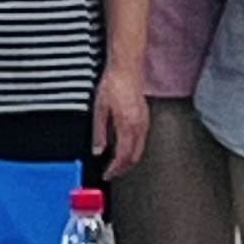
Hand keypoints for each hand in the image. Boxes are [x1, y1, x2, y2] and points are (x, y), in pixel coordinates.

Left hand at [90, 63, 149, 178]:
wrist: (127, 69)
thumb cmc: (113, 84)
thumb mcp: (100, 109)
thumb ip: (99, 132)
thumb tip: (98, 150)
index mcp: (127, 126)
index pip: (123, 156)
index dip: (115, 169)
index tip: (107, 174)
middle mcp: (139, 127)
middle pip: (134, 157)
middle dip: (123, 168)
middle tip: (112, 172)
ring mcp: (144, 123)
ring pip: (139, 150)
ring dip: (129, 160)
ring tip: (116, 163)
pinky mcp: (145, 118)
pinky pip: (141, 140)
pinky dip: (133, 149)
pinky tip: (124, 148)